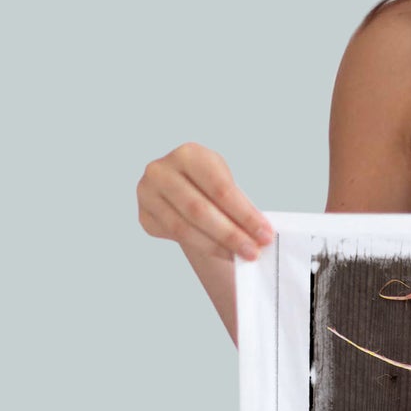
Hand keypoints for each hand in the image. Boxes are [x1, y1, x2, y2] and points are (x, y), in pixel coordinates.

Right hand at [137, 143, 272, 261]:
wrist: (182, 189)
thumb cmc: (210, 185)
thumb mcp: (226, 184)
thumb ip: (239, 205)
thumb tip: (260, 235)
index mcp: (188, 154)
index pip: (220, 189)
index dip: (244, 215)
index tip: (266, 234)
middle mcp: (161, 170)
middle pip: (199, 210)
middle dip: (231, 234)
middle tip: (254, 252)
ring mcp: (147, 193)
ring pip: (185, 228)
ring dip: (217, 246)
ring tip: (242, 256)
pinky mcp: (144, 216)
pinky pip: (176, 237)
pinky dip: (203, 247)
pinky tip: (223, 253)